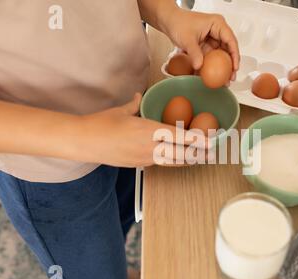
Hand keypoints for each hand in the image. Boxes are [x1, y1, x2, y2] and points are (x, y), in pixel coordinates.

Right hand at [77, 94, 209, 167]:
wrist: (85, 143)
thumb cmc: (101, 124)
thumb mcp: (121, 111)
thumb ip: (134, 104)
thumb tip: (138, 96)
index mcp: (149, 131)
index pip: (180, 137)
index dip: (197, 141)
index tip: (211, 141)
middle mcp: (151, 147)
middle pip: (181, 154)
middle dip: (198, 154)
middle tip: (212, 153)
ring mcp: (145, 159)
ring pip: (173, 162)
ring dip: (187, 160)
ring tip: (200, 158)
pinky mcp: (139, 165)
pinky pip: (161, 164)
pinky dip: (173, 162)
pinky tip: (177, 159)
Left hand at [163, 8, 239, 79]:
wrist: (168, 21)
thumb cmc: (178, 22)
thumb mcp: (187, 39)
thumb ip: (194, 53)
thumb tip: (199, 66)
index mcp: (217, 24)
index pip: (231, 40)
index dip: (235, 55)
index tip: (235, 67)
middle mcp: (217, 31)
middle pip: (228, 49)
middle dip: (230, 65)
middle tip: (231, 78)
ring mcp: (212, 39)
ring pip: (221, 56)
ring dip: (222, 68)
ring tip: (224, 81)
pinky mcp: (206, 46)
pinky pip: (211, 58)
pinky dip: (212, 67)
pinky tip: (213, 77)